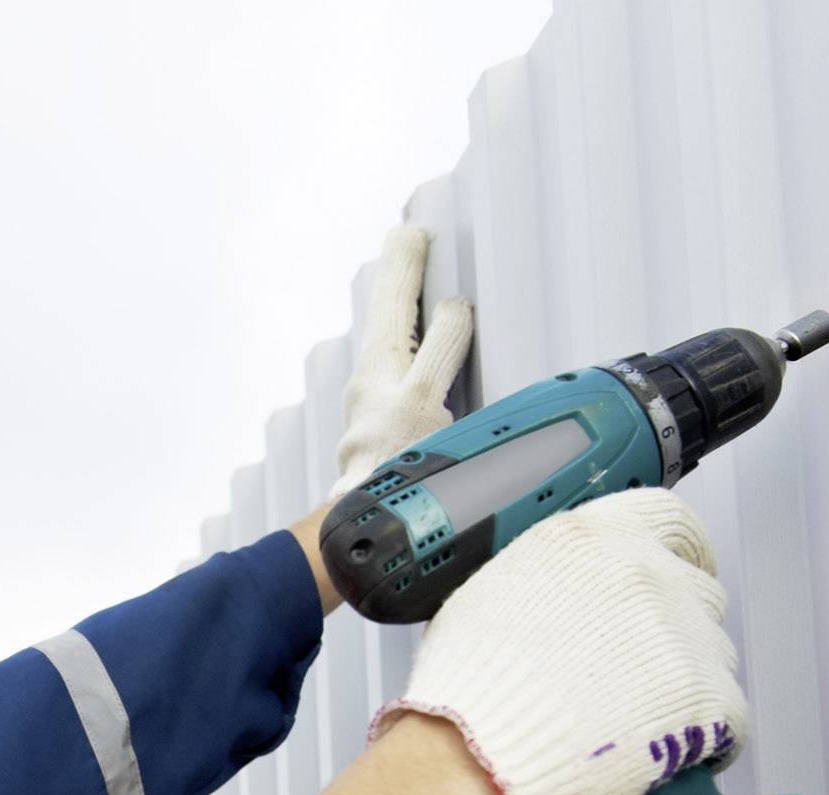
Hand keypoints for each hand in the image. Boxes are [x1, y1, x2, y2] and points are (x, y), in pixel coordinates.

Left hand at [331, 225, 474, 497]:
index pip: (396, 299)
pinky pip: (398, 375)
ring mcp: (376, 408)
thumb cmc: (397, 468)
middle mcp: (372, 382)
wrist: (373, 527)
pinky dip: (406, 349)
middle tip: (407, 239)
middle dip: (399, 276)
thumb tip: (456, 307)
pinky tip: (414, 355)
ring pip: (390, 344)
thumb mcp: (424, 398)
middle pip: (388, 315)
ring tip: (407, 282)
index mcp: (381, 365)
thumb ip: (442, 348)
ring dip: (400, 311)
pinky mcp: (386, 432)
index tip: (415, 232)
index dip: (408, 263)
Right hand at [370, 489, 747, 794]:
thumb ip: (550, 579)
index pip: (670, 518)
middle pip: (697, 590)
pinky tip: (664, 754)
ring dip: (687, 680)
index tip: (685, 565)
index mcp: (594, 539)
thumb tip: (566, 597)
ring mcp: (682, 635)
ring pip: (714, 653)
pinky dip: (704, 738)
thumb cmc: (470, 690)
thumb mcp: (492, 595)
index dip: (684, 548)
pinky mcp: (706, 697)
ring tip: (636, 717)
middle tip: (646, 664)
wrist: (477, 756)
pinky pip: (728, 717)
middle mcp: (646, 574)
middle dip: (678, 626)